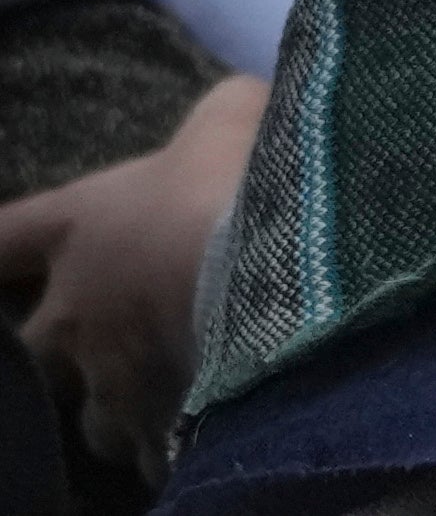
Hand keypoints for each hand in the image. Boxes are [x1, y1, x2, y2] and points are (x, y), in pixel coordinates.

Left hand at [0, 73, 262, 482]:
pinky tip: (199, 430)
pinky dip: (169, 442)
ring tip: (156, 396)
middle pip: (33, 348)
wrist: (285, 279)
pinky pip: (151, 451)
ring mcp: (110, 383)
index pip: (4, 237)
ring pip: (90, 415)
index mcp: (80, 229)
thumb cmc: (243, 185)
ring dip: (115, 404)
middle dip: (61, 351)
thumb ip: (222, 114)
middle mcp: (75, 315)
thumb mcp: (236, 115)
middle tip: (100, 341)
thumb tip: (235, 105)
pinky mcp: (156, 433)